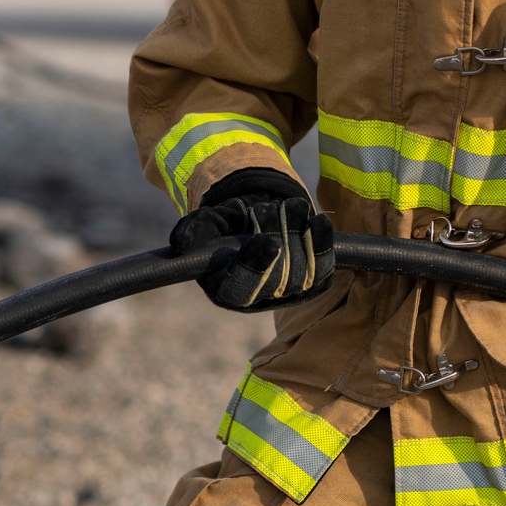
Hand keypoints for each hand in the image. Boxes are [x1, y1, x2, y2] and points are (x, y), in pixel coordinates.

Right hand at [169, 168, 334, 312]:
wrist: (261, 216)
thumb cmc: (228, 225)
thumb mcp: (206, 223)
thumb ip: (193, 231)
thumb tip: (180, 243)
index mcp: (228, 290)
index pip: (242, 288)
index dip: (256, 266)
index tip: (269, 241)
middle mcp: (260, 299)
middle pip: (277, 277)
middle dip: (278, 235)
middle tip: (270, 206)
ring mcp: (291, 294)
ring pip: (303, 271)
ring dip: (298, 232)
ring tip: (291, 205)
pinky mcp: (315, 282)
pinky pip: (325, 268)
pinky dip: (322, 243)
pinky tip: (319, 221)